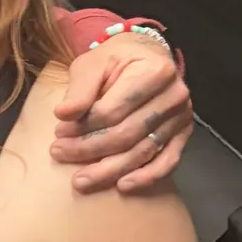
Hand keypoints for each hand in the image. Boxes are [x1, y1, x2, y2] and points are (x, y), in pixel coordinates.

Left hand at [49, 32, 192, 193]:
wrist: (148, 55)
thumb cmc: (116, 59)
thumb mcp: (93, 62)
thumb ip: (80, 89)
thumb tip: (62, 115)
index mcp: (153, 72)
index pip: (113, 109)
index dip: (84, 125)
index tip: (58, 133)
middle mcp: (174, 95)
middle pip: (127, 133)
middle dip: (90, 149)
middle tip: (60, 154)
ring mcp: (181, 117)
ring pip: (143, 151)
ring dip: (110, 170)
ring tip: (82, 180)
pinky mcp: (183, 134)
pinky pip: (167, 161)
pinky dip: (146, 177)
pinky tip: (122, 185)